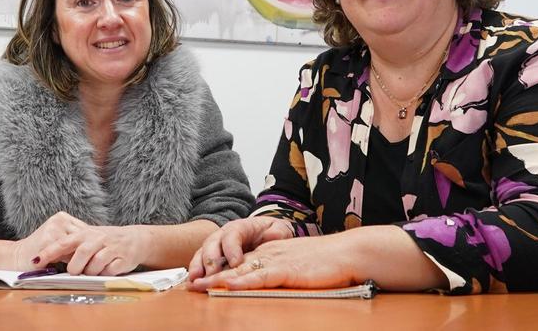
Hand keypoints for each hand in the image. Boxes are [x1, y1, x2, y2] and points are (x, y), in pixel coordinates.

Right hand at [9, 211, 89, 268]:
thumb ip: (75, 241)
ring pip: (77, 246)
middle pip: (85, 237)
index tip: (96, 257)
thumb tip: (100, 250)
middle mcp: (60, 219)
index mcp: (63, 217)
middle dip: (87, 253)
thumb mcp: (59, 242)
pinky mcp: (49, 239)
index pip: (88, 231)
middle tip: (92, 264)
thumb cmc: (40, 254)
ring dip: (79, 259)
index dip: (92, 246)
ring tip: (80, 267)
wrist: (15, 259)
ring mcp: (54, 228)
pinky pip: (68, 254)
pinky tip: (68, 269)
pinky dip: (70, 263)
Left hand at [33, 225, 146, 275]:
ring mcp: (111, 248)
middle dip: (75, 267)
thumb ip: (71, 247)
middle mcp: (97, 239)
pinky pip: (109, 271)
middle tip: (75, 271)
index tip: (36, 261)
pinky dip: (104, 274)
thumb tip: (47, 259)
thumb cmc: (106, 241)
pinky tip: (106, 269)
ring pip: (95, 265)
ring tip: (92, 270)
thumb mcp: (88, 238)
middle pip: (81, 254)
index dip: (49, 252)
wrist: (135, 239)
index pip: (63, 243)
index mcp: (85, 234)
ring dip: (90, 272)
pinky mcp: (122, 258)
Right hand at [187, 216, 293, 280]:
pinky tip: (192, 284)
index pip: (232, 235)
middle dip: (211, 260)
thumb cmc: (271, 233)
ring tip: (196, 281)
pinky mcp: (211, 257)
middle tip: (213, 275)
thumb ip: (276, 233)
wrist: (266, 233)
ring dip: (198, 267)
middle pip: (212, 243)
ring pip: (202, 253)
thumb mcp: (278, 230)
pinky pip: (199, 263)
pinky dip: (195, 273)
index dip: (232, 249)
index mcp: (240, 227)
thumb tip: (272, 235)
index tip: (235, 263)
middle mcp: (223, 234)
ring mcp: (215, 245)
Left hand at [187, 233, 353, 291]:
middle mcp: (269, 253)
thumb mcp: (297, 262)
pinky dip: (244, 282)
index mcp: (271, 251)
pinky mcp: (288, 270)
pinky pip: (261, 276)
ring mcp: (277, 261)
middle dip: (210, 274)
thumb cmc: (327, 261)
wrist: (348, 252)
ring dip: (219, 279)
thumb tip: (265, 278)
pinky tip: (230, 285)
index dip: (218, 270)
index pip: (239, 261)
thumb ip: (280, 269)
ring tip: (199, 285)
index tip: (200, 278)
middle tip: (189, 283)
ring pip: (242, 270)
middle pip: (234, 265)